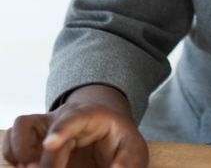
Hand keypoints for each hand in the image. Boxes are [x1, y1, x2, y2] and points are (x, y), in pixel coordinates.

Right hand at [2, 85, 148, 167]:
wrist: (107, 132)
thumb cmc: (119, 140)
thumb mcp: (133, 148)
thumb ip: (128, 160)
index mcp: (91, 115)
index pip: (74, 118)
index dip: (61, 130)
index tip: (50, 143)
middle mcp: (63, 117)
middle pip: (46, 136)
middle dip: (45, 161)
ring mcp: (45, 126)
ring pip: (20, 130)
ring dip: (20, 153)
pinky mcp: (32, 139)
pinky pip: (12, 143)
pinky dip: (13, 158)